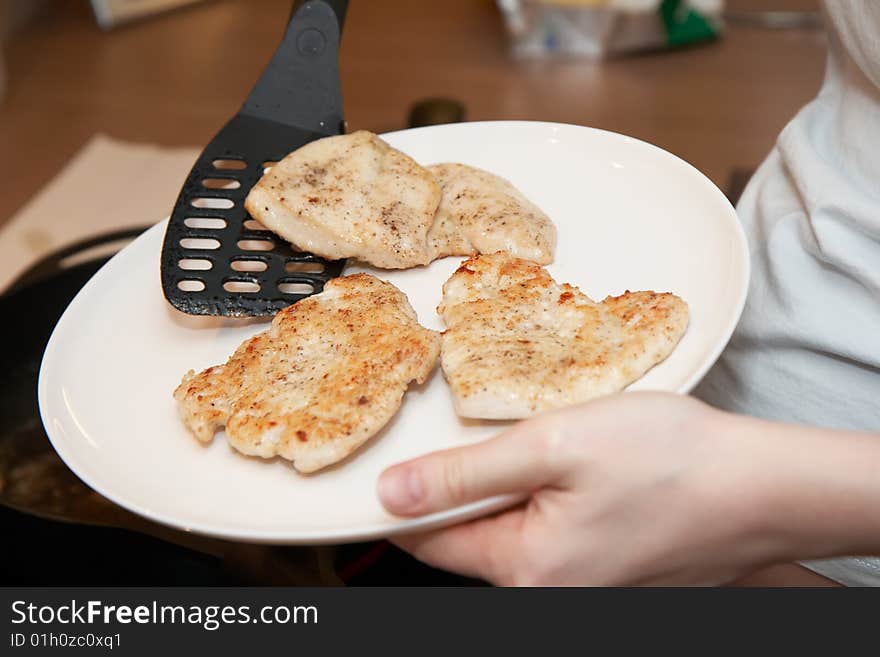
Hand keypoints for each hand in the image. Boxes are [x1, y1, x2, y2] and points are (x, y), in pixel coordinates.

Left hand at [377, 392, 797, 585]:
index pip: (430, 542)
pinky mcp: (606, 570)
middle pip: (471, 537)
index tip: (394, 466)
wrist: (761, 487)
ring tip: (542, 445)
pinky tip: (574, 468)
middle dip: (463, 486)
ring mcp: (581, 584)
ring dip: (509, 488)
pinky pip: (549, 534)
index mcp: (526, 569)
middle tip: (485, 434)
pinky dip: (545, 498)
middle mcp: (549, 591)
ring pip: (512, 531)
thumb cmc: (669, 462)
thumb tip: (392, 494)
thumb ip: (464, 475)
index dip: (402, 501)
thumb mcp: (551, 447)